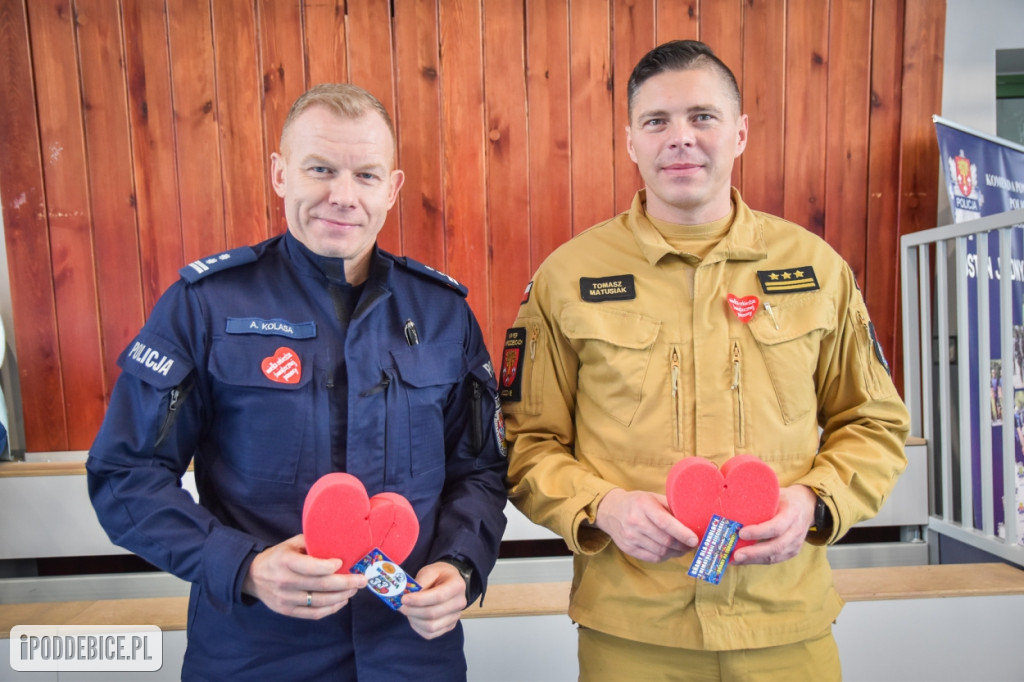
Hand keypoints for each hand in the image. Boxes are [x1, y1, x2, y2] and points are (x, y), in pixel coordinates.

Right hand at [242, 534, 365, 618]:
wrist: (253, 577)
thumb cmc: (278, 556)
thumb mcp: (291, 544)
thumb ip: (312, 542)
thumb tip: (339, 540)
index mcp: (285, 562)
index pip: (311, 567)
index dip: (330, 566)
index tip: (343, 562)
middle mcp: (285, 582)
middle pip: (321, 585)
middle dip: (346, 583)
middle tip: (362, 580)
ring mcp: (286, 599)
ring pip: (320, 601)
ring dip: (342, 596)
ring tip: (354, 589)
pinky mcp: (288, 611)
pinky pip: (314, 613)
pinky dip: (331, 609)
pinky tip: (342, 601)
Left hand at [399, 561, 466, 639]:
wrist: (450, 582)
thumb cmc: (440, 575)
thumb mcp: (430, 570)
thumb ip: (421, 581)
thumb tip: (409, 594)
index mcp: (457, 586)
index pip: (438, 597)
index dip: (419, 600)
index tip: (404, 598)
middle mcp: (459, 603)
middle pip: (433, 613)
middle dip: (412, 610)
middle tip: (400, 605)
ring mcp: (455, 617)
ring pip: (431, 626)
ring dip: (414, 620)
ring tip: (406, 610)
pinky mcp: (449, 626)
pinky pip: (430, 634)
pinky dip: (418, 627)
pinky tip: (413, 617)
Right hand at [593, 488, 697, 562]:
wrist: (611, 510)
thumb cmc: (637, 502)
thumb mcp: (653, 497)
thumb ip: (671, 507)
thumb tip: (693, 520)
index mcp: (643, 505)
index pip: (665, 522)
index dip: (682, 533)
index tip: (695, 539)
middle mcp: (635, 522)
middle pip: (664, 540)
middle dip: (683, 545)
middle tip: (693, 544)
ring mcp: (630, 537)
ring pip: (660, 552)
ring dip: (676, 553)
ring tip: (684, 548)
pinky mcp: (628, 548)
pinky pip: (652, 558)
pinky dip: (665, 557)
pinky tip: (671, 552)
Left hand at [731, 484, 816, 564]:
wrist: (806, 507)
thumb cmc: (785, 499)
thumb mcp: (776, 494)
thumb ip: (760, 501)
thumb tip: (734, 501)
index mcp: (792, 513)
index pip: (776, 527)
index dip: (759, 532)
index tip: (741, 533)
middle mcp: (796, 531)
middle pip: (776, 546)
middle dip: (754, 552)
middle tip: (736, 554)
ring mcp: (795, 544)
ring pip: (774, 557)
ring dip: (753, 560)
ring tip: (734, 559)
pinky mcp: (792, 552)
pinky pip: (774, 560)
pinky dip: (757, 561)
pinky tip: (742, 560)